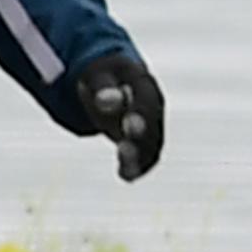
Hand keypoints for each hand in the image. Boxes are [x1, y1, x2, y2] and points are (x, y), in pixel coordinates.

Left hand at [71, 55, 164, 180]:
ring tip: (125, 172)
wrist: (109, 80)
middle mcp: (153, 106)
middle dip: (140, 139)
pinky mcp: (143, 142)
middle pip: (152, 125)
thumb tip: (107, 101)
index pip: (146, 100)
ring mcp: (151, 125)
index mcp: (144, 84)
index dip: (140, 114)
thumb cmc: (102, 76)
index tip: (129, 126)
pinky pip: (144, 157)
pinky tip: (125, 176)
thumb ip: (103, 88)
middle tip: (125, 149)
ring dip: (138, 158)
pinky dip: (136, 167)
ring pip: (150, 145)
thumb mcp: (97, 77)